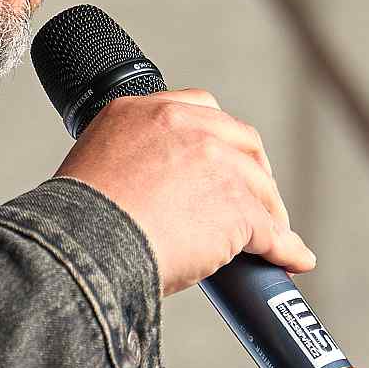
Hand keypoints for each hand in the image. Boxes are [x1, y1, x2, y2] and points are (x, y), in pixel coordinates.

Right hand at [55, 90, 315, 295]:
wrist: (82, 247)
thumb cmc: (75, 223)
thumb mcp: (93, 166)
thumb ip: (127, 163)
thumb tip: (148, 194)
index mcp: (142, 112)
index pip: (201, 108)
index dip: (220, 137)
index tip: (225, 158)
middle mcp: (183, 126)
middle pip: (241, 141)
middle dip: (253, 170)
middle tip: (254, 197)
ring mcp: (216, 164)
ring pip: (259, 185)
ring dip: (270, 211)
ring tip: (273, 234)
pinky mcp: (237, 206)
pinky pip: (272, 231)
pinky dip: (286, 249)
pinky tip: (293, 260)